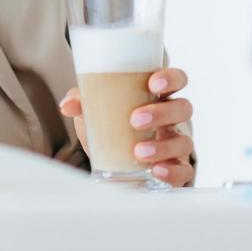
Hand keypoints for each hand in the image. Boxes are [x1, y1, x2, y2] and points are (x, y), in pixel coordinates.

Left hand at [59, 68, 195, 186]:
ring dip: (163, 146)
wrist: (108, 157)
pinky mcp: (175, 168)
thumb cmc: (108, 120)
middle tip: (134, 120)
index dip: (171, 78)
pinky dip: (173, 171)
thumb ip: (81, 100)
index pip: (176, 79)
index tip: (153, 83)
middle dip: (162, 113)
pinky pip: (184, 171)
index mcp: (156, 95)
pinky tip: (156, 170)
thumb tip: (67, 106)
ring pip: (184, 141)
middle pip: (183, 108)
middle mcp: (171, 118)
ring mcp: (175, 143)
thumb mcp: (94, 106)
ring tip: (138, 151)